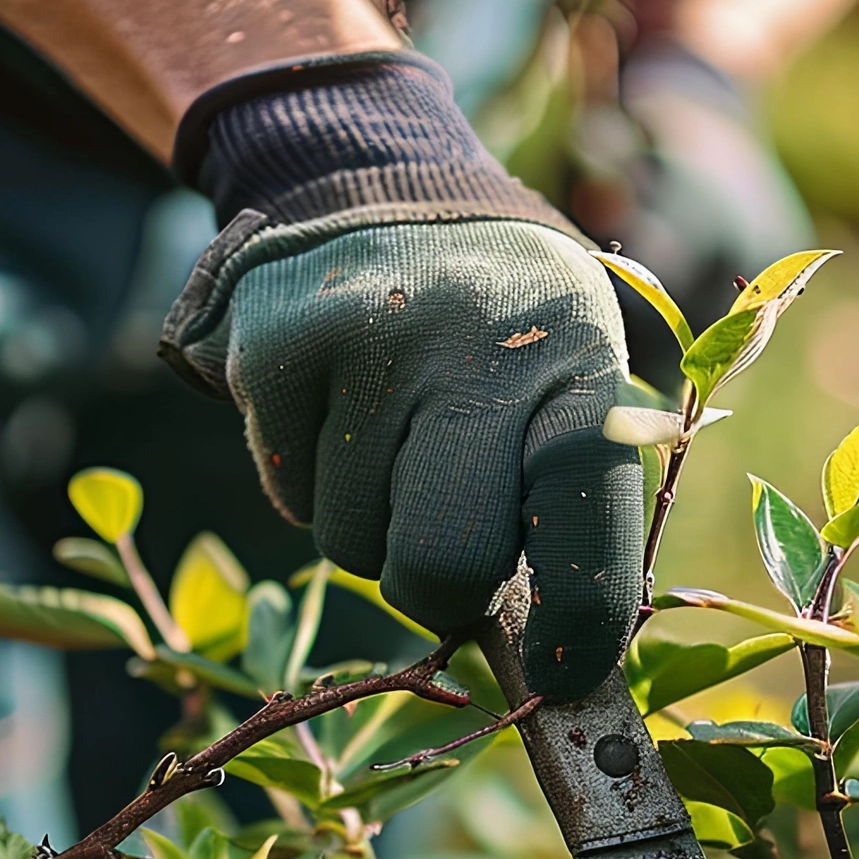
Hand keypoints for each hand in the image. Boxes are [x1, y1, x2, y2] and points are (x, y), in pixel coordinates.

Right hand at [225, 220, 642, 700]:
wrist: (377, 186)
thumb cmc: (501, 327)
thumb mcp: (566, 370)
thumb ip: (567, 498)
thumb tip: (559, 672)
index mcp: (572, 352)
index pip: (583, 499)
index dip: (578, 608)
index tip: (562, 668)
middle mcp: (471, 340)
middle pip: (446, 560)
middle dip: (445, 592)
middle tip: (451, 555)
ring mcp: (364, 341)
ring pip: (354, 547)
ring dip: (374, 531)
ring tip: (395, 441)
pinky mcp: (275, 350)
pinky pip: (292, 502)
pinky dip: (315, 488)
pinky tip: (339, 414)